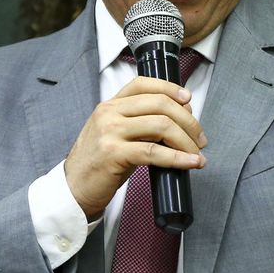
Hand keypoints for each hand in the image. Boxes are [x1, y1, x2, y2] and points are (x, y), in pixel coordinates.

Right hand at [64, 77, 206, 218]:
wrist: (73, 188)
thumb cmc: (99, 163)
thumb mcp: (117, 135)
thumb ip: (141, 123)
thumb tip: (179, 117)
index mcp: (110, 105)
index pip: (143, 84)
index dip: (170, 88)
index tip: (188, 99)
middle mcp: (109, 113)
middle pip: (160, 104)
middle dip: (188, 121)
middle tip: (200, 138)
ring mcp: (110, 132)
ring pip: (161, 125)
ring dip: (186, 140)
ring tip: (196, 154)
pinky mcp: (113, 154)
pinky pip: (153, 152)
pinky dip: (177, 157)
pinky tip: (189, 163)